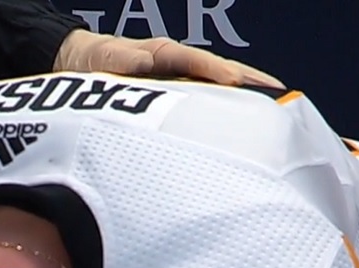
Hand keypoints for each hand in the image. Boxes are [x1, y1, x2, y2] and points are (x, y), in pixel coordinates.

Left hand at [53, 29, 284, 88]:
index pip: (196, 61)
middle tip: (281, 95)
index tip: (235, 82)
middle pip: (220, 71)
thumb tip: (146, 61)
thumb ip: (122, 60)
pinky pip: (208, 100)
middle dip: (250, 81)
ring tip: (277, 109)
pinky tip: (246, 123)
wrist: (78, 63)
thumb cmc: (92, 60)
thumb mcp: (102, 59)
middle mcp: (178, 63)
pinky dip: (229, 108)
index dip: (216, 72)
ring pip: (220, 86)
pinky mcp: (178, 94)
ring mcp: (181, 78)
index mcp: (163, 52)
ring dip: (247, 96)